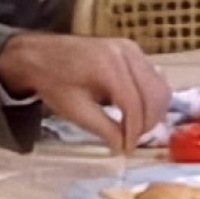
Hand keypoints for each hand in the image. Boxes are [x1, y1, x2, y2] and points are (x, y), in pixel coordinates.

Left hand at [0, 32, 170, 153]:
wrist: (40, 55)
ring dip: (152, 110)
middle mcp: (126, 53)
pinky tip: (136, 109)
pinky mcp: (132, 49)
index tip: (128, 150)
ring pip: (159, 85)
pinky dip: (150, 96)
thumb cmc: (54, 83)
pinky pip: (152, 75)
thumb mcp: (76, 111)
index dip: (135, 131)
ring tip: (135, 127)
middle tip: (132, 140)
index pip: (134, 104)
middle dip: (147, 122)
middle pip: (154, 94)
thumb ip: (104, 129)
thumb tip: (123, 148)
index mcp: (108, 67)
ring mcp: (131, 48)